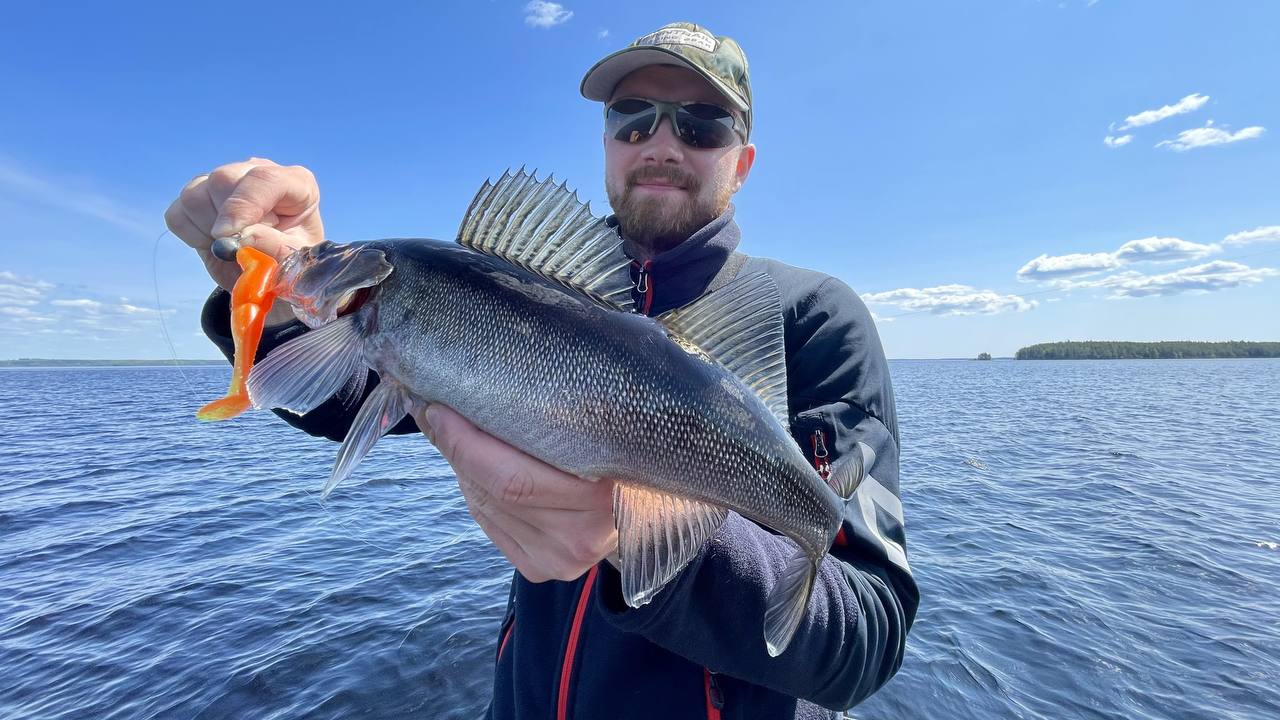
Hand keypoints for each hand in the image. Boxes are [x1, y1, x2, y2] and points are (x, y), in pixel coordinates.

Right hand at [164, 157, 323, 324]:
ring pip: (194, 195)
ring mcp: (226, 180)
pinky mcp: (199, 194)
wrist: (272, 271)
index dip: (242, 206)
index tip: (227, 236)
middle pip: (223, 179)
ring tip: (234, 248)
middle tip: (239, 249)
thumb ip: (276, 249)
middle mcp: (258, 172)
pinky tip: (216, 243)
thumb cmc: (293, 262)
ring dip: (208, 231)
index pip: (264, 179)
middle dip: (224, 220)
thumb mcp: (295, 262)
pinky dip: (192, 236)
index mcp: (295, 183)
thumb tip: (242, 236)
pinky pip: (178, 213)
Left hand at [413, 403, 617, 582]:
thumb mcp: (604, 429)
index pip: (512, 479)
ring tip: (461, 435)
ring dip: (464, 469)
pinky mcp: (541, 568)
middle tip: (438, 415)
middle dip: (457, 449)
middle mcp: (581, 537)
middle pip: (494, 492)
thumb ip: (552, 414)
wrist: (648, 506)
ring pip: (484, 506)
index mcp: (604, 498)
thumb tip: (476, 389)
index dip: (467, 444)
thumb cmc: (624, 454)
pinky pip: (488, 523)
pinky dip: (475, 492)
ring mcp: (560, 559)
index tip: (440, 407)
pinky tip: (479, 470)